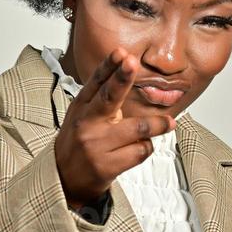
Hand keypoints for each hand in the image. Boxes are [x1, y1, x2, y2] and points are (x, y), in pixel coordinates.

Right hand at [54, 47, 174, 209]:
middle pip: (108, 98)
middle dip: (122, 79)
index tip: (120, 53)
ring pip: (137, 128)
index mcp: (81, 107)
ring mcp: (96, 145)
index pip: (96, 82)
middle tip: (132, 63)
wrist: (63, 178)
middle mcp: (87, 124)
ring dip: (158, 125)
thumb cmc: (79, 141)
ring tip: (168, 123)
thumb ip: (100, 97)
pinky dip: (145, 148)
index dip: (109, 66)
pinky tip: (138, 148)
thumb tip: (125, 71)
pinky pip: (139, 151)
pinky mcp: (106, 165)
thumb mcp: (82, 115)